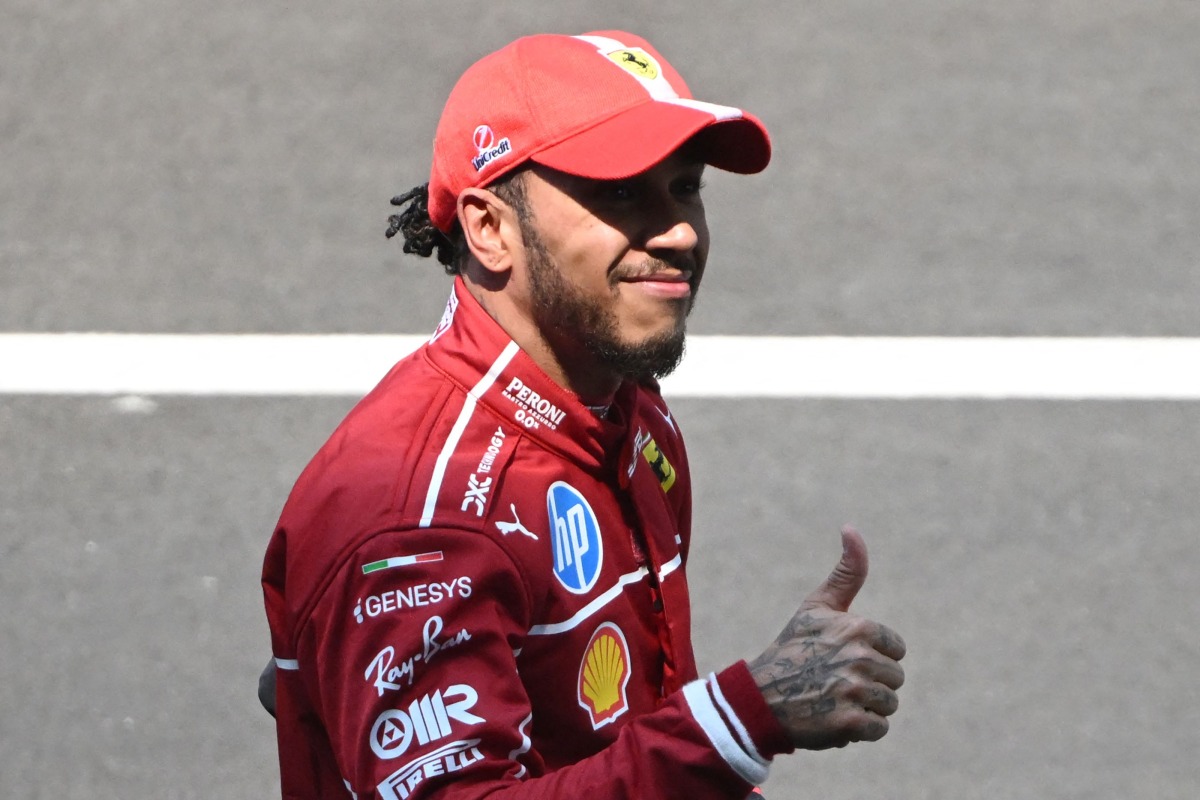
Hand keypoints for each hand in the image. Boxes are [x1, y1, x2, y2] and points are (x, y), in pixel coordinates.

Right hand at [747, 526, 905, 749]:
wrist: (759, 696)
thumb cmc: (793, 648)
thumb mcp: (818, 606)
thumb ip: (847, 571)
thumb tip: (851, 527)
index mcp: (859, 626)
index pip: (896, 649)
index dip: (872, 656)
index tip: (841, 657)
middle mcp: (859, 657)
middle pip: (895, 679)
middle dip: (870, 684)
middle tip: (834, 681)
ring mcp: (854, 691)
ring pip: (889, 704)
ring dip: (865, 707)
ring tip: (833, 700)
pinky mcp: (850, 723)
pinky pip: (879, 729)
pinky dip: (859, 730)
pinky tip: (833, 718)